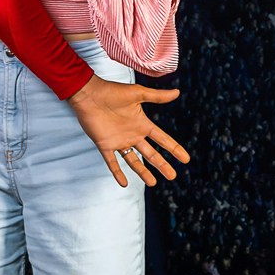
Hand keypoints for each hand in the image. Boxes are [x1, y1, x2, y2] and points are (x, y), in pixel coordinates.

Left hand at [67, 76, 189, 186]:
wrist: (88, 94)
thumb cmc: (112, 91)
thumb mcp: (137, 94)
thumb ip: (157, 96)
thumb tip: (177, 92)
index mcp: (142, 124)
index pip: (162, 139)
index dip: (174, 149)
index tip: (185, 159)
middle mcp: (132, 135)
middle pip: (150, 153)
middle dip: (162, 165)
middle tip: (172, 176)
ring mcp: (119, 141)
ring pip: (133, 161)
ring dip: (143, 172)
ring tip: (153, 183)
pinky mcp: (104, 145)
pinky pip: (112, 162)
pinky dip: (117, 173)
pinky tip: (123, 184)